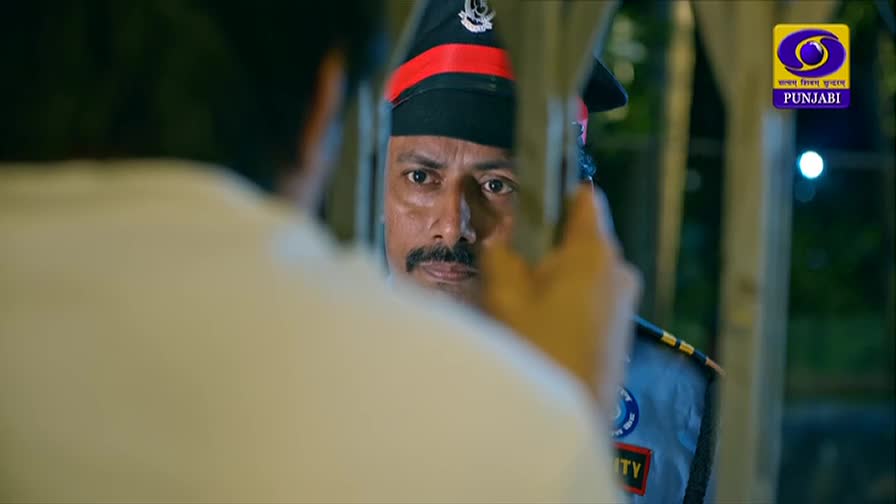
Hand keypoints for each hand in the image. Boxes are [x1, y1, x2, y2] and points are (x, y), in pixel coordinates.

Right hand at [480, 184, 640, 416]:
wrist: (570, 416)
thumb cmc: (538, 350)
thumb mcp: (503, 295)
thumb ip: (499, 254)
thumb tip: (496, 234)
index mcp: (595, 251)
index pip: (585, 196)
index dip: (556, 192)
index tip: (527, 201)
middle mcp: (620, 269)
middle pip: (583, 235)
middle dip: (549, 242)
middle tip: (512, 262)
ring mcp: (625, 300)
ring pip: (586, 268)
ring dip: (557, 274)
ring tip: (522, 299)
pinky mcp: (621, 327)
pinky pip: (593, 295)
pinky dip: (569, 298)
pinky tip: (542, 323)